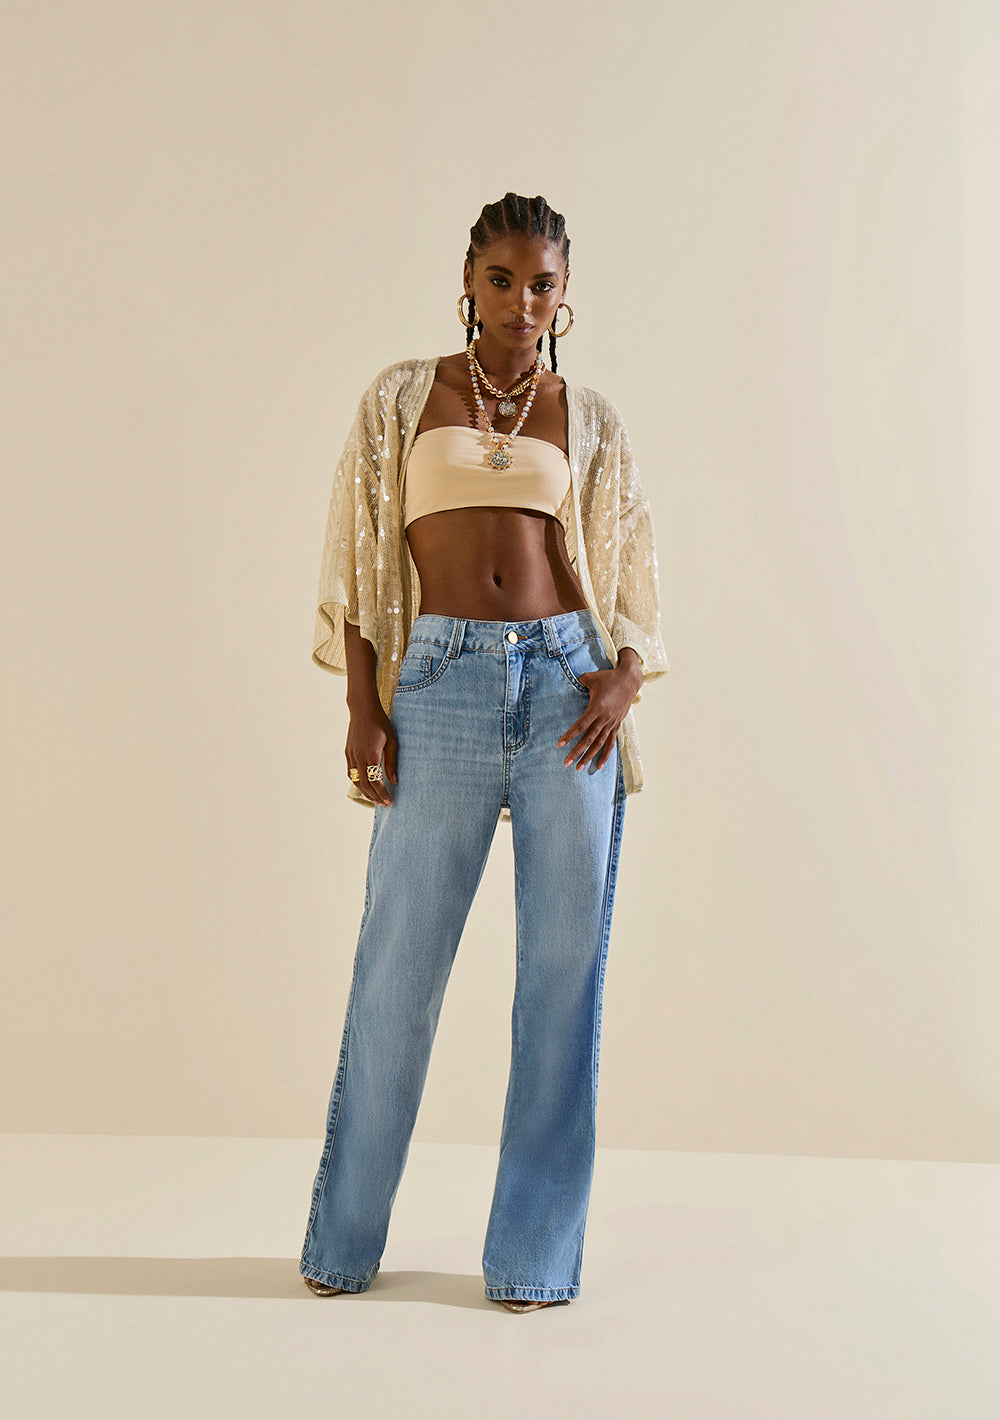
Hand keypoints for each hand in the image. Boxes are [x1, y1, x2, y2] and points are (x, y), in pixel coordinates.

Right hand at [345, 702, 397, 805]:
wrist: (363, 709)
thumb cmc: (381, 723)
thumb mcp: (392, 742)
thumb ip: (392, 762)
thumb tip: (394, 781)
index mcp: (371, 755)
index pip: (375, 781)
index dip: (382, 793)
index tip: (389, 801)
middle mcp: (358, 757)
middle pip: (364, 784)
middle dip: (374, 796)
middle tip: (383, 804)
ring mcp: (351, 755)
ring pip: (356, 780)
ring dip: (364, 792)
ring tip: (374, 799)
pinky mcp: (347, 752)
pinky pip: (351, 772)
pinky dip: (357, 782)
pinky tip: (364, 785)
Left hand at [557, 650, 642, 771]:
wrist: (629, 680)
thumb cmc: (608, 678)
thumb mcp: (590, 677)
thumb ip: (578, 682)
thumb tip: (567, 682)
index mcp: (597, 707)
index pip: (581, 725)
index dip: (570, 735)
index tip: (560, 744)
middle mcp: (605, 718)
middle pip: (589, 739)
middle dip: (577, 752)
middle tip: (566, 762)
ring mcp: (612, 723)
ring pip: (599, 744)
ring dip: (589, 756)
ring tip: (579, 767)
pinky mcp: (617, 725)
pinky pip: (610, 743)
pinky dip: (605, 755)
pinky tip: (599, 766)